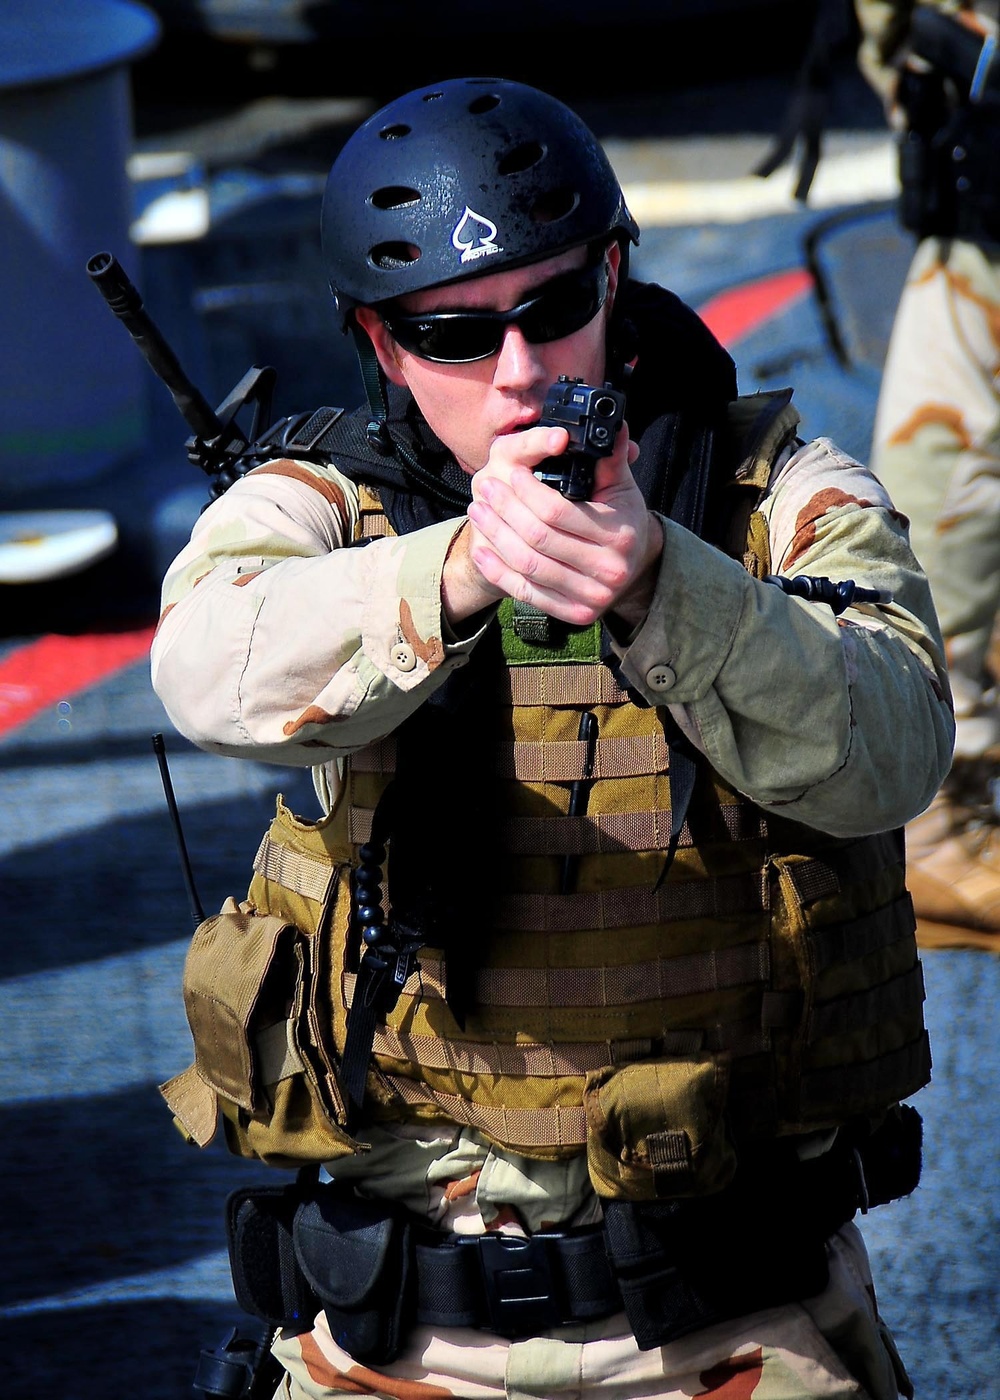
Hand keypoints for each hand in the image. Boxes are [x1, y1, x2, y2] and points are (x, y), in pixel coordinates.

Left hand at [450, 423, 661, 628]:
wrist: (633, 569)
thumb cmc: (621, 521)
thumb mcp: (621, 489)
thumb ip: (609, 459)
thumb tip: (611, 425)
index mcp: (620, 535)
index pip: (558, 512)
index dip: (528, 491)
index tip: (510, 473)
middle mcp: (608, 570)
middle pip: (538, 538)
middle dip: (505, 510)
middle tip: (484, 487)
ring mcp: (591, 597)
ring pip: (528, 565)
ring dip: (495, 536)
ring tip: (477, 510)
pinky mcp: (574, 614)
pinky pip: (526, 592)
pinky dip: (499, 571)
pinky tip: (483, 550)